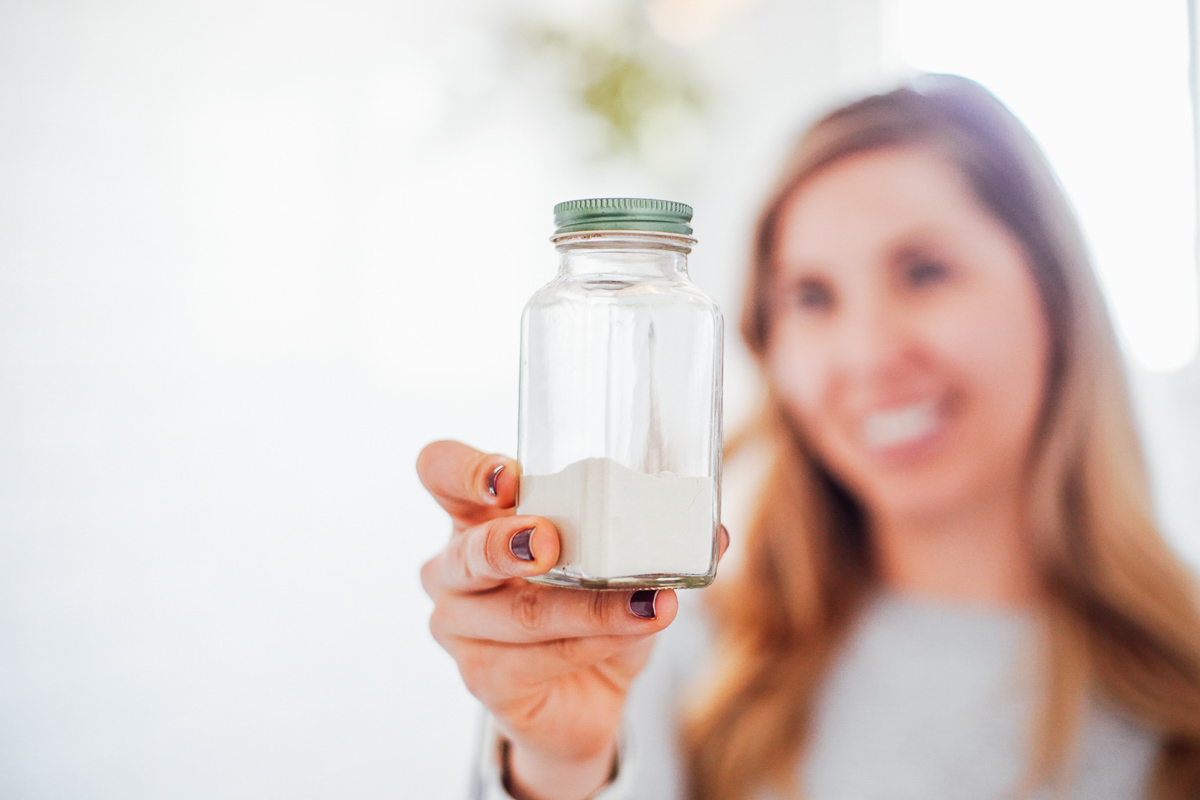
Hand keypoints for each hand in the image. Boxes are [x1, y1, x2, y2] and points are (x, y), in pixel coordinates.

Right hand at [417, 440, 726, 799]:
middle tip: (550, 539)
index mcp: (475, 515)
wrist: (585, 698)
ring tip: (648, 599)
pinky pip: (539, 659)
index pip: (440, 471)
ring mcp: (459, 627)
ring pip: (520, 613)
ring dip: (588, 606)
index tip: (508, 477)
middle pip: (464, 551)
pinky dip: (596, 640)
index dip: (463, 469)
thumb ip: (651, 538)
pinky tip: (637, 628)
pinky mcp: (483, 678)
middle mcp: (453, 568)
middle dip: (507, 543)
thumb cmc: (589, 610)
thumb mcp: (617, 563)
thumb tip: (716, 532)